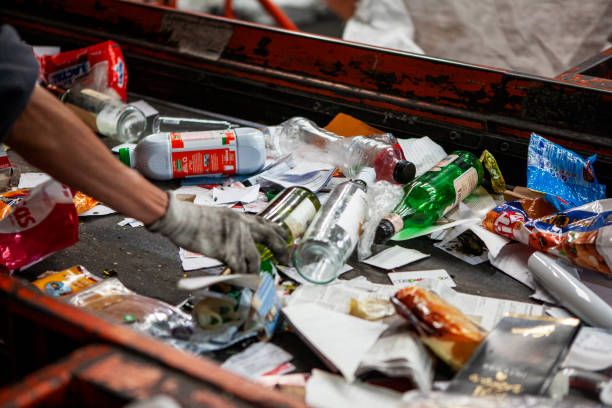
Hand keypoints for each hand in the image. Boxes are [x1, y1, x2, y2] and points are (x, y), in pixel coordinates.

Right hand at [147, 193, 288, 273]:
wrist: (180, 218)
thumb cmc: (190, 219)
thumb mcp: (215, 217)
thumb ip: (227, 227)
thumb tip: (229, 240)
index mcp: (238, 215)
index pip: (263, 221)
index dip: (276, 230)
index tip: (285, 237)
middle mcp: (241, 224)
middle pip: (270, 236)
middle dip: (281, 249)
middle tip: (286, 260)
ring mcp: (236, 237)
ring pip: (255, 258)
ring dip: (256, 271)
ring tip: (257, 279)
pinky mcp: (228, 251)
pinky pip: (240, 268)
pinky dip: (241, 277)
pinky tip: (241, 282)